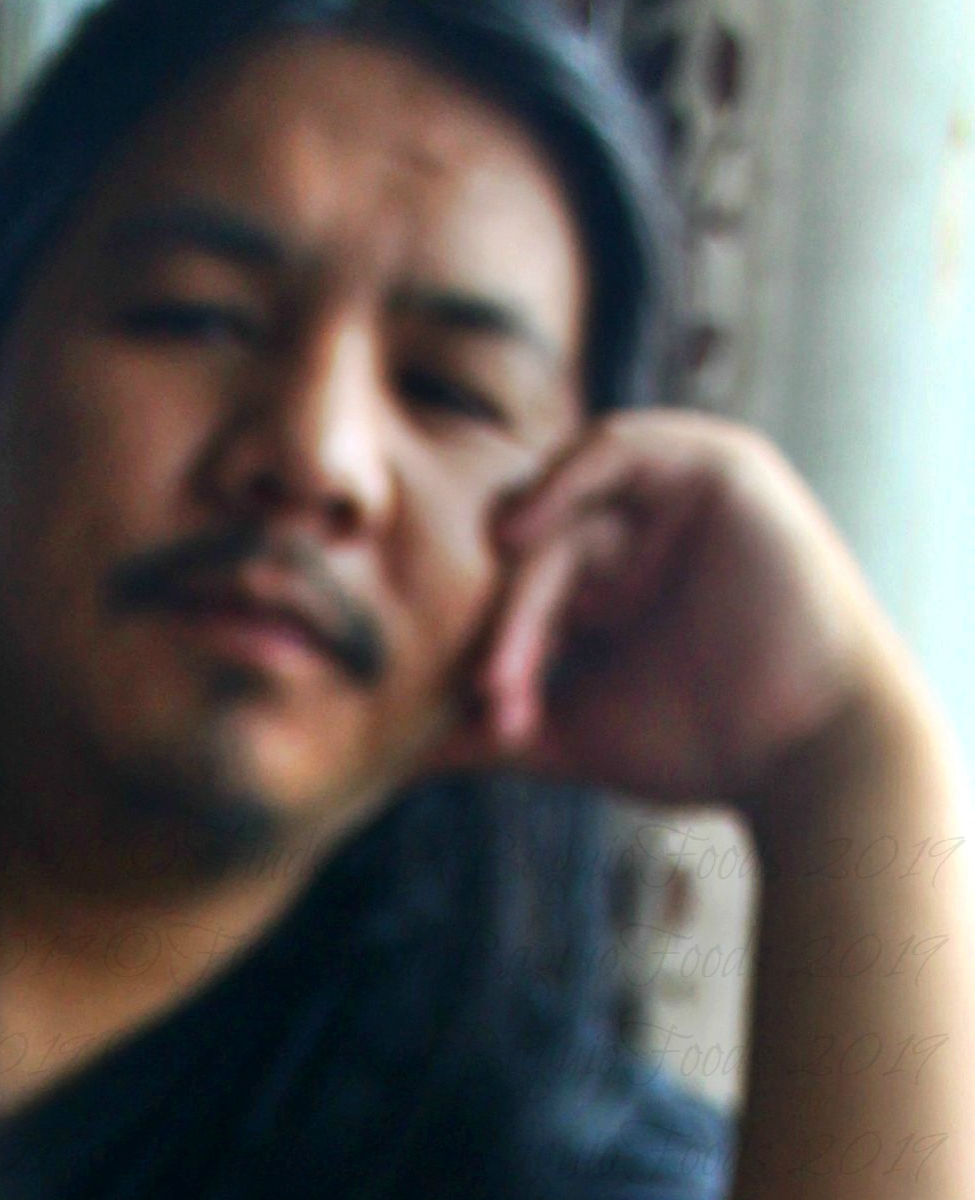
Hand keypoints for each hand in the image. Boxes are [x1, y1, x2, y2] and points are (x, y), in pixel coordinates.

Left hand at [438, 410, 923, 814]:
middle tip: (491, 699)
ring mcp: (673, 499)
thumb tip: (393, 754)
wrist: (806, 750)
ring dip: (527, 590)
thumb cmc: (705, 748)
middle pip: (530, 556)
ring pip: (564, 518)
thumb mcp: (571, 734)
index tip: (472, 716)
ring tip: (506, 660)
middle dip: (503, 629)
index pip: (512, 589)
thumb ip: (487, 729)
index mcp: (602, 590)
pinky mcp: (714, 467)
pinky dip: (564, 479)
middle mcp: (634, 537)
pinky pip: (619, 446)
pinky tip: (518, 532)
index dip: (485, 645)